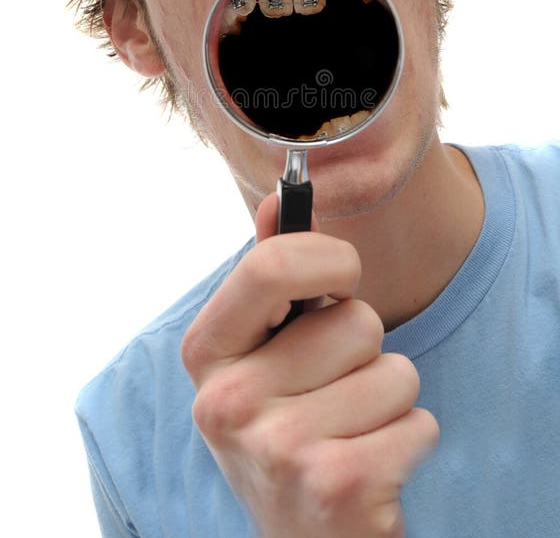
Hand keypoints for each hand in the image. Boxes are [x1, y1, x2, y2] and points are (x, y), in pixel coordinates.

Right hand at [182, 194, 438, 536]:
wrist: (301, 537)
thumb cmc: (284, 425)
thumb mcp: (260, 351)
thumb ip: (268, 271)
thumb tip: (278, 197)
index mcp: (205, 353)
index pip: (272, 265)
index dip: (329, 259)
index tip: (342, 278)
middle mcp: (228, 403)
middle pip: (354, 319)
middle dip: (363, 348)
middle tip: (331, 386)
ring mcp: (279, 451)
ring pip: (395, 371)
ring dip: (388, 398)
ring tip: (350, 428)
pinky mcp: (337, 491)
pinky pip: (421, 422)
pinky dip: (409, 439)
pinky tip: (371, 465)